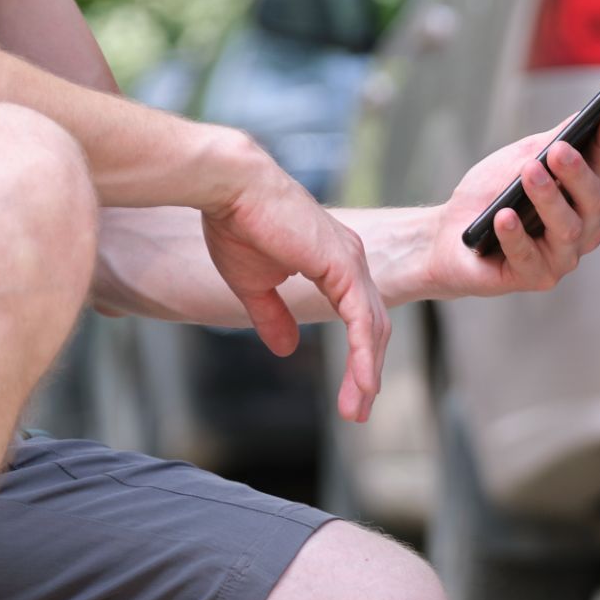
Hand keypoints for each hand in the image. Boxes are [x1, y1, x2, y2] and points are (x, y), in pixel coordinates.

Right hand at [200, 141, 388, 422]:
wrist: (228, 187)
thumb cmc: (237, 224)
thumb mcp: (254, 284)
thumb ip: (273, 316)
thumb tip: (286, 349)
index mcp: (335, 263)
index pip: (358, 318)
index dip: (357, 357)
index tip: (350, 393)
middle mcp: (351, 262)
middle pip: (372, 328)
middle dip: (366, 373)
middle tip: (356, 411)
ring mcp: (351, 262)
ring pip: (372, 328)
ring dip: (366, 372)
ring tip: (357, 408)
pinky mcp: (342, 265)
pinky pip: (361, 319)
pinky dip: (363, 353)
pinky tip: (364, 383)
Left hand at [423, 112, 599, 299]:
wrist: (448, 235)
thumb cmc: (488, 197)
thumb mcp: (518, 160)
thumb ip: (548, 144)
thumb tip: (579, 119)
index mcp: (581, 199)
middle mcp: (580, 230)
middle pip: (592, 201)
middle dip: (577, 174)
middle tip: (559, 151)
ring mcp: (561, 257)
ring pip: (566, 229)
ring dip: (548, 199)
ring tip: (529, 173)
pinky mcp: (535, 277)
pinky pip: (528, 256)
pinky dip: (515, 235)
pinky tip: (504, 217)